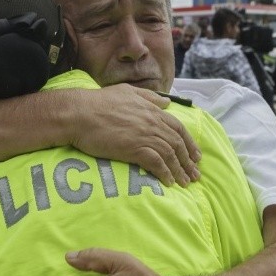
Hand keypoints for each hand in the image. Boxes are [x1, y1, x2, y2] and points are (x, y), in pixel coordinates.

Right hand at [70, 84, 200, 186]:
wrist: (79, 113)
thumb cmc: (98, 102)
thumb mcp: (126, 92)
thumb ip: (149, 97)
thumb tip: (167, 103)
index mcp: (151, 109)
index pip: (178, 127)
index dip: (189, 143)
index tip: (195, 155)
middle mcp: (152, 122)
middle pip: (177, 143)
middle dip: (189, 161)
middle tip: (195, 174)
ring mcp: (144, 136)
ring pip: (170, 155)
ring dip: (180, 170)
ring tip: (186, 183)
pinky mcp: (134, 149)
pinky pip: (156, 163)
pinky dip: (165, 173)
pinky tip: (168, 182)